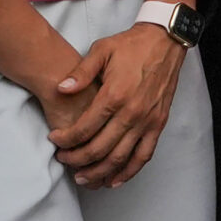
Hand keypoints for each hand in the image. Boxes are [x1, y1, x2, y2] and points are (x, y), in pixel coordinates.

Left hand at [44, 23, 187, 187]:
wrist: (165, 40)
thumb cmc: (132, 45)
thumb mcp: (102, 50)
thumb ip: (81, 72)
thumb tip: (61, 89)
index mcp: (114, 95)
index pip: (84, 128)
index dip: (65, 139)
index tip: (54, 140)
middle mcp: (131, 113)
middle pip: (99, 149)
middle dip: (76, 160)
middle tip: (63, 160)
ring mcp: (147, 121)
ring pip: (120, 158)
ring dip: (99, 173)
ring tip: (83, 178)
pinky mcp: (159, 124)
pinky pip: (144, 156)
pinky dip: (128, 172)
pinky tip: (113, 180)